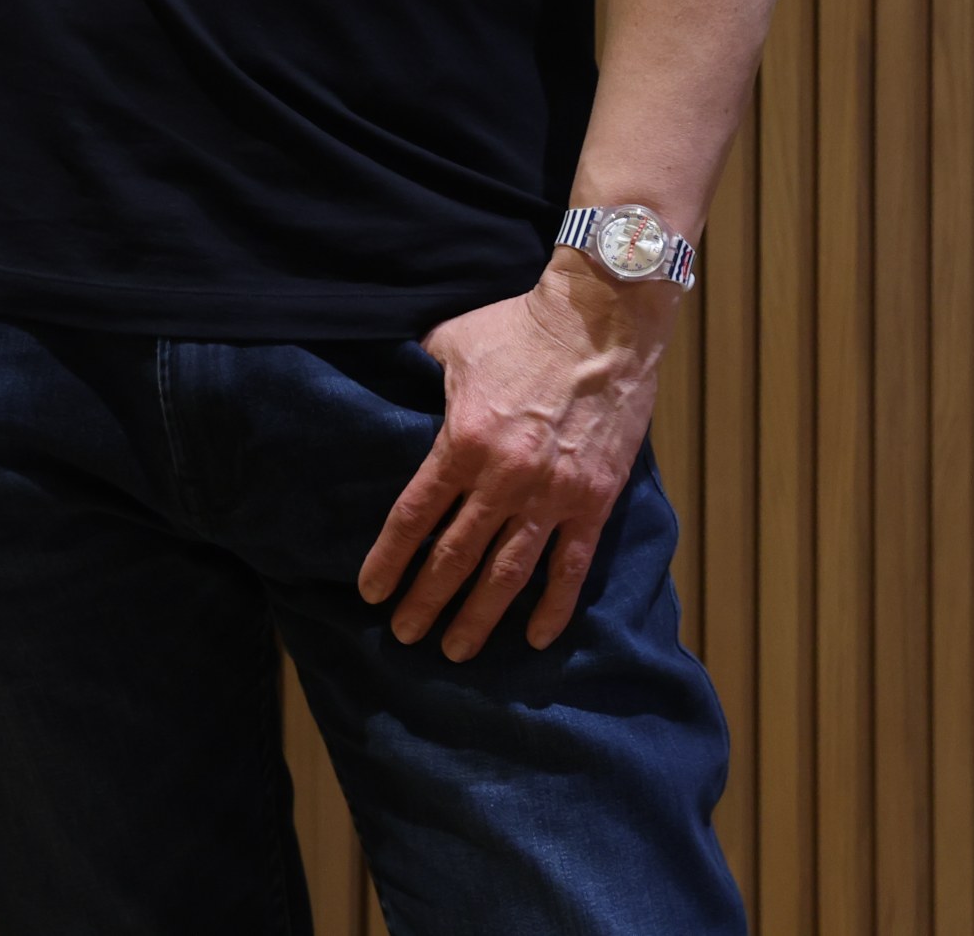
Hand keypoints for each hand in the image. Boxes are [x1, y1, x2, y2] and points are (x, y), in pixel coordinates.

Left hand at [355, 261, 671, 660]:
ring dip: (480, 616)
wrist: (602, 322)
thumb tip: (386, 382)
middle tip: (406, 636)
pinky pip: (572, 566)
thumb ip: (417, 374)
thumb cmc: (519, 327)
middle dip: (427, 601)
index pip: (414, 515)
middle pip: (455, 556)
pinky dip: (554, 606)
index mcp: (462, 441)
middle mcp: (504, 478)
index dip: (389, 559)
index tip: (371, 593)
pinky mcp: (595, 500)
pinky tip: (534, 638)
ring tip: (456, 651)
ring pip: (509, 572)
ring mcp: (553, 494)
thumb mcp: (449, 343)